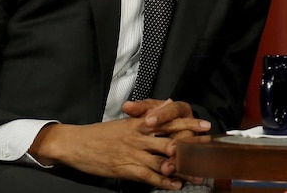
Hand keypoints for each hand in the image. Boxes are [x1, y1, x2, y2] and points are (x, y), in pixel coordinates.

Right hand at [28, 99, 210, 189]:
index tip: (205, 125)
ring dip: (182, 169)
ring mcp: (133, 153)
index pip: (169, 121)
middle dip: (192, 146)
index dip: (188, 123)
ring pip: (163, 160)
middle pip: (172, 140)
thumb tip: (170, 102)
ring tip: (199, 174)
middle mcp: (140, 137)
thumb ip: (149, 114)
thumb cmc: (101, 133)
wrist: (76, 143)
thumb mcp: (127, 120)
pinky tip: (175, 185)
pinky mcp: (126, 168)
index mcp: (140, 123)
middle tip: (210, 150)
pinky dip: (163, 181)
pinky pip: (148, 176)